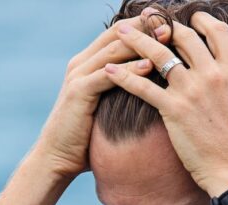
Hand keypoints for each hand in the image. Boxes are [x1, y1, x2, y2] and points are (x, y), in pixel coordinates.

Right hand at [32, 15, 168, 179]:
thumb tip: (151, 88)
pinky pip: (108, 75)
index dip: (143, 25)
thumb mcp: (106, 107)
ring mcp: (78, 76)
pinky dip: (130, 69)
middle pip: (117, 33)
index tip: (169, 22)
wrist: (57, 157)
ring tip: (166, 39)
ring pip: (113, 50)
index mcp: (88, 63)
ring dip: (141, 43)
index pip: (118, 33)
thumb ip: (121, 91)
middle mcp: (81, 63)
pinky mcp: (78, 92)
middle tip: (171, 23)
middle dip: (145, 27)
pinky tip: (150, 66)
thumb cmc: (85, 138)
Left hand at [106, 11, 227, 195]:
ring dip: (136, 39)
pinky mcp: (172, 109)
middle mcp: (213, 74)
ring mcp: (191, 90)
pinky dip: (122, 76)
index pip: (216, 32)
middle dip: (165, 26)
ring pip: (158, 54)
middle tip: (150, 23)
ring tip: (120, 32)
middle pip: (184, 37)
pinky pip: (142, 86)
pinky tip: (107, 70)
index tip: (190, 19)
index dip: (201, 20)